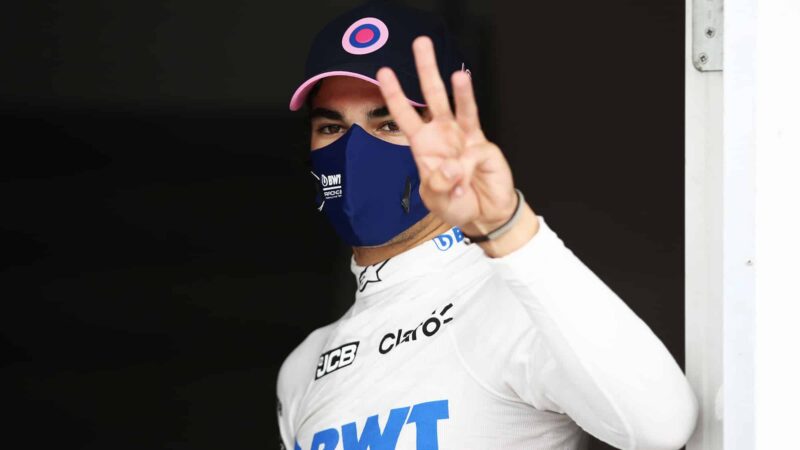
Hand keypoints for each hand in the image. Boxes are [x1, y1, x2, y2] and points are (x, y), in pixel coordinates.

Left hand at [376, 36, 537, 253]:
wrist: (484, 215)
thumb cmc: (456, 203)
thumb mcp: (436, 199)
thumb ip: (438, 184)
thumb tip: (450, 166)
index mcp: (425, 144)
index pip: (406, 114)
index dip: (395, 94)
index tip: (384, 72)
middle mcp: (444, 134)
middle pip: (434, 96)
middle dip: (427, 69)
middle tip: (421, 43)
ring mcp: (466, 137)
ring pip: (462, 106)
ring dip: (461, 90)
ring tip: (459, 75)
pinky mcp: (484, 148)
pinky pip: (473, 154)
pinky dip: (466, 170)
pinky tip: (465, 182)